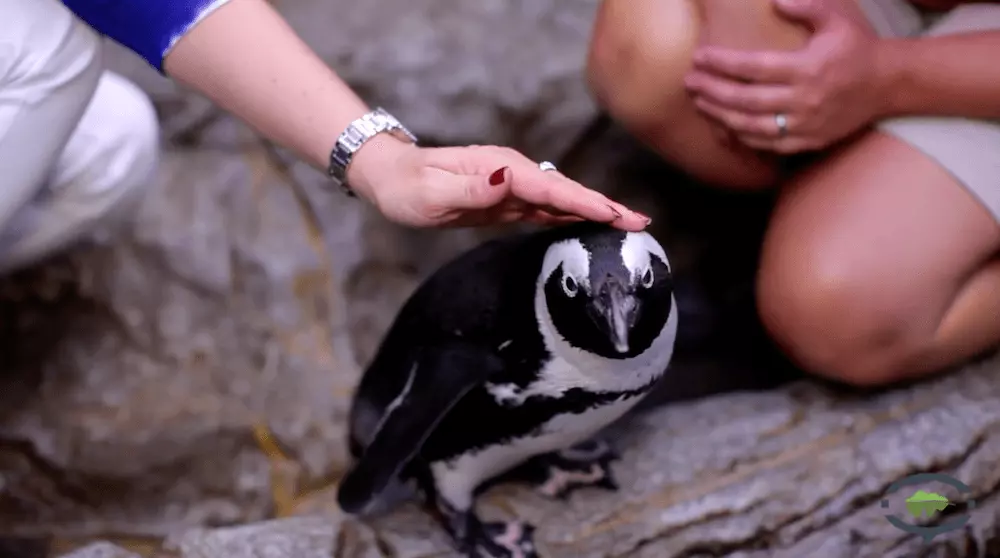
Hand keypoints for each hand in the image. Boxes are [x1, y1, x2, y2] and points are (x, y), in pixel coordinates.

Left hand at [347, 135, 651, 230]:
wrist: (391, 179)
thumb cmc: (407, 186)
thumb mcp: (432, 192)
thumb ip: (472, 188)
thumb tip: (509, 180)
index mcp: (500, 169)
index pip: (551, 187)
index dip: (584, 201)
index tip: (614, 215)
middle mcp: (512, 174)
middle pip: (566, 191)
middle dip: (603, 206)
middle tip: (641, 223)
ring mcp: (511, 186)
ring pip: (561, 200)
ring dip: (594, 211)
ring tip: (629, 225)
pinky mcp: (506, 202)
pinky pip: (545, 210)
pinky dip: (570, 216)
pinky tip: (589, 225)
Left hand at [683, 0, 882, 153]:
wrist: (888, 83)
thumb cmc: (857, 46)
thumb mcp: (837, 17)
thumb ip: (806, 6)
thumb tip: (775, 0)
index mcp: (807, 68)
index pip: (754, 67)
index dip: (723, 63)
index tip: (700, 57)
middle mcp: (804, 100)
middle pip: (746, 100)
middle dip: (712, 91)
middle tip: (690, 82)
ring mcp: (805, 124)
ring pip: (752, 126)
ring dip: (721, 116)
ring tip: (700, 102)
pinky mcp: (808, 141)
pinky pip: (768, 144)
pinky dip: (742, 137)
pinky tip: (724, 125)